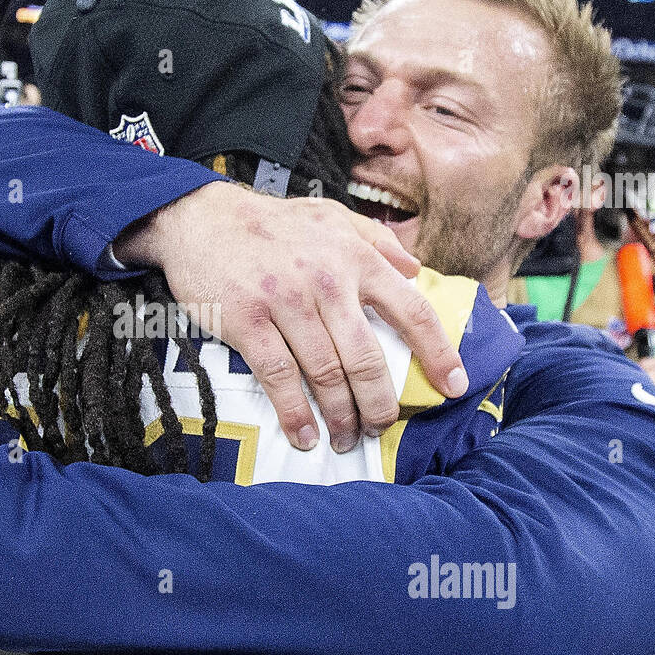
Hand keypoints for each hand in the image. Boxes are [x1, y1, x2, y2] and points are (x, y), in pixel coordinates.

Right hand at [115, 182, 468, 452]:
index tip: (453, 386)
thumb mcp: (330, 216)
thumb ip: (375, 239)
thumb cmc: (270, 223)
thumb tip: (415, 270)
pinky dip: (295, 414)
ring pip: (326, 373)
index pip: (410, 311)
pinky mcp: (248, 322)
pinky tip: (304, 436)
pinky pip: (279, 377)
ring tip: (345, 439)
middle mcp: (326, 282)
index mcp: (354, 258)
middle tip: (380, 427)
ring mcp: (286, 303)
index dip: (437, 353)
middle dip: (379, 403)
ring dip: (340, 415)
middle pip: (367, 358)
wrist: (201, 218)